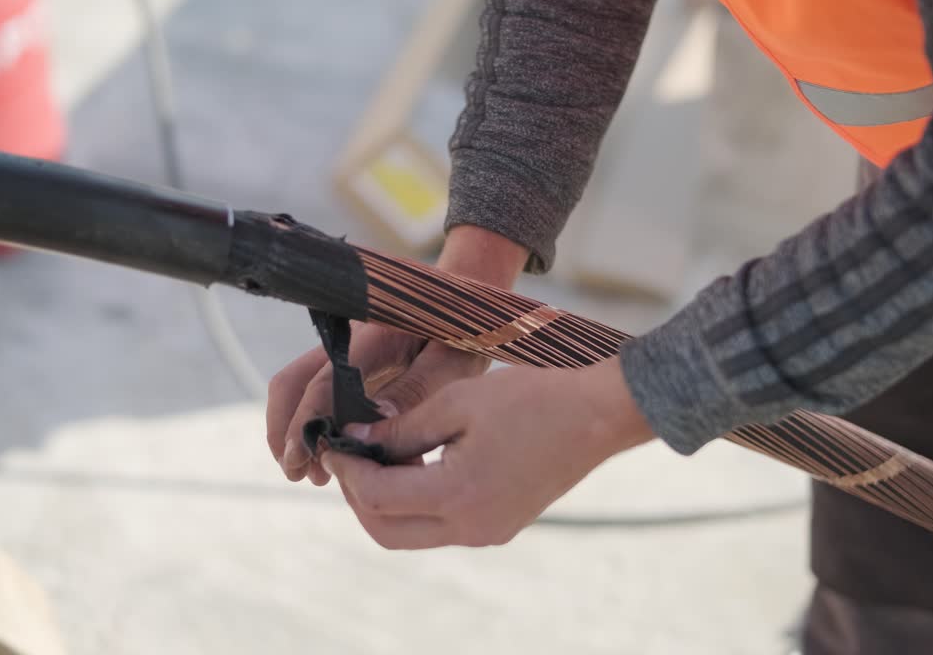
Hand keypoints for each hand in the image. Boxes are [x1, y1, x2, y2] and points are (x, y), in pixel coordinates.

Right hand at [265, 226, 527, 484]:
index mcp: (372, 337)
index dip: (306, 424)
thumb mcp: (451, 364)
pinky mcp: (351, 365)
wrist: (467, 305)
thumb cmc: (464, 333)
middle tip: (299, 473)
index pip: (323, 383)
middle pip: (293, 382)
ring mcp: (345, 351)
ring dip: (298, 429)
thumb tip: (376, 426)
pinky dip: (317, 423)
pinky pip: (319, 392)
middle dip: (286, 430)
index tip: (300, 459)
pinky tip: (338, 455)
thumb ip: (414, 392)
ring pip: (299, 387)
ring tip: (317, 474)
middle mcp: (347, 341)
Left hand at [319, 356, 655, 548]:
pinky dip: (418, 500)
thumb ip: (401, 427)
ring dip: (387, 500)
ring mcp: (487, 532)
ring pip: (412, 533)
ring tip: (383, 451)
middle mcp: (470, 527)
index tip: (335, 440)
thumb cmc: (531, 398)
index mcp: (458, 496)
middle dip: (359, 496)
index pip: (377, 497)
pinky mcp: (499, 526)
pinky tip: (417, 460)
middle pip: (387, 532)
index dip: (348, 470)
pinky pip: (441, 525)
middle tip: (349, 456)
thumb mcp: (457, 402)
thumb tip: (356, 439)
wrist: (597, 415)